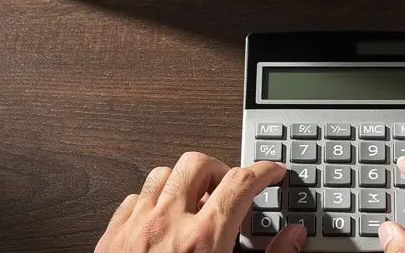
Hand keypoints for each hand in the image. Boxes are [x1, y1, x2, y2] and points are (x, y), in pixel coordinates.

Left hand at [95, 152, 306, 252]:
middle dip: (219, 171)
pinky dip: (151, 202)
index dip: (263, 171)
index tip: (272, 172)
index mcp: (205, 239)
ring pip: (162, 175)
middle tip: (230, 190)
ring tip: (196, 203)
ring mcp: (135, 228)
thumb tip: (294, 238)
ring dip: (183, 183)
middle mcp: (167, 225)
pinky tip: (162, 221)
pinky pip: (132, 199)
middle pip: (198, 165)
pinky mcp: (111, 239)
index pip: (242, 182)